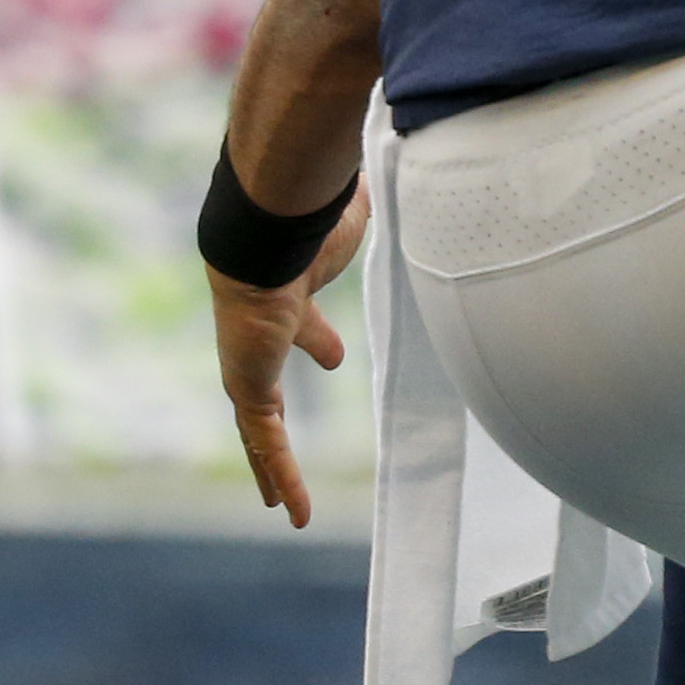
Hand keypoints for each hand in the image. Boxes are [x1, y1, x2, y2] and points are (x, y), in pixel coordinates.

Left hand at [211, 186, 367, 528]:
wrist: (269, 233)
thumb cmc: (316, 220)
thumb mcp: (360, 225)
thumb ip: (383, 212)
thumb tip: (437, 170)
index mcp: (289, 298)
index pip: (300, 325)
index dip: (316, 338)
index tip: (334, 355)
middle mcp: (263, 334)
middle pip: (269, 387)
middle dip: (275, 416)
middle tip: (278, 440)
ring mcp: (248, 364)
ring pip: (259, 428)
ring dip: (272, 466)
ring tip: (281, 504)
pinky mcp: (247, 387)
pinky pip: (265, 443)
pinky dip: (279, 478)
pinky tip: (292, 513)